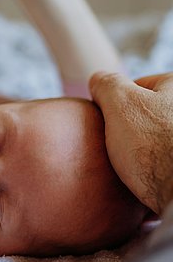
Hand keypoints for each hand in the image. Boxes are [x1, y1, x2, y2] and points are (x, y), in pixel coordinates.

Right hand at [89, 72, 172, 214]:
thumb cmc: (154, 146)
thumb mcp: (120, 103)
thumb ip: (106, 84)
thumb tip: (98, 80)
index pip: (139, 87)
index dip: (117, 105)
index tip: (110, 124)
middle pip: (148, 115)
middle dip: (130, 130)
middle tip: (118, 147)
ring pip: (156, 141)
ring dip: (141, 153)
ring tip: (132, 168)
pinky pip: (163, 165)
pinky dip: (154, 171)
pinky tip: (147, 181)